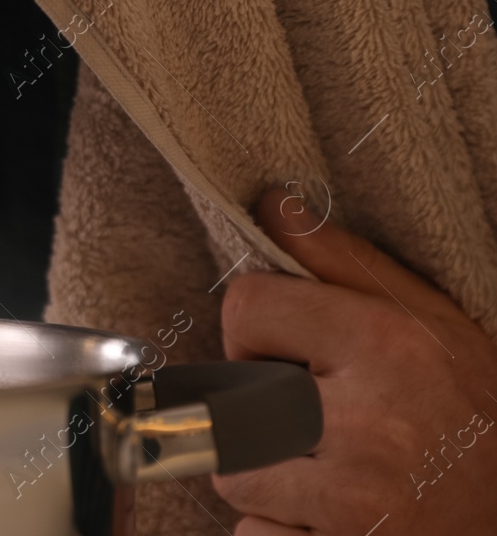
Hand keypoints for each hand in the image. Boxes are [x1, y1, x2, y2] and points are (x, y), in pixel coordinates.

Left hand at [214, 186, 496, 533]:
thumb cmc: (478, 412)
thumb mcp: (433, 323)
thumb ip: (343, 262)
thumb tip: (271, 201)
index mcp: (387, 345)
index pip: (245, 307)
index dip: (257, 334)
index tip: (293, 357)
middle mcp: (370, 420)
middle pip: (232, 400)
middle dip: (258, 414)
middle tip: (316, 427)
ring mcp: (357, 499)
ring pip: (238, 476)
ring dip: (269, 480)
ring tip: (332, 477)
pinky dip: (282, 534)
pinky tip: (336, 524)